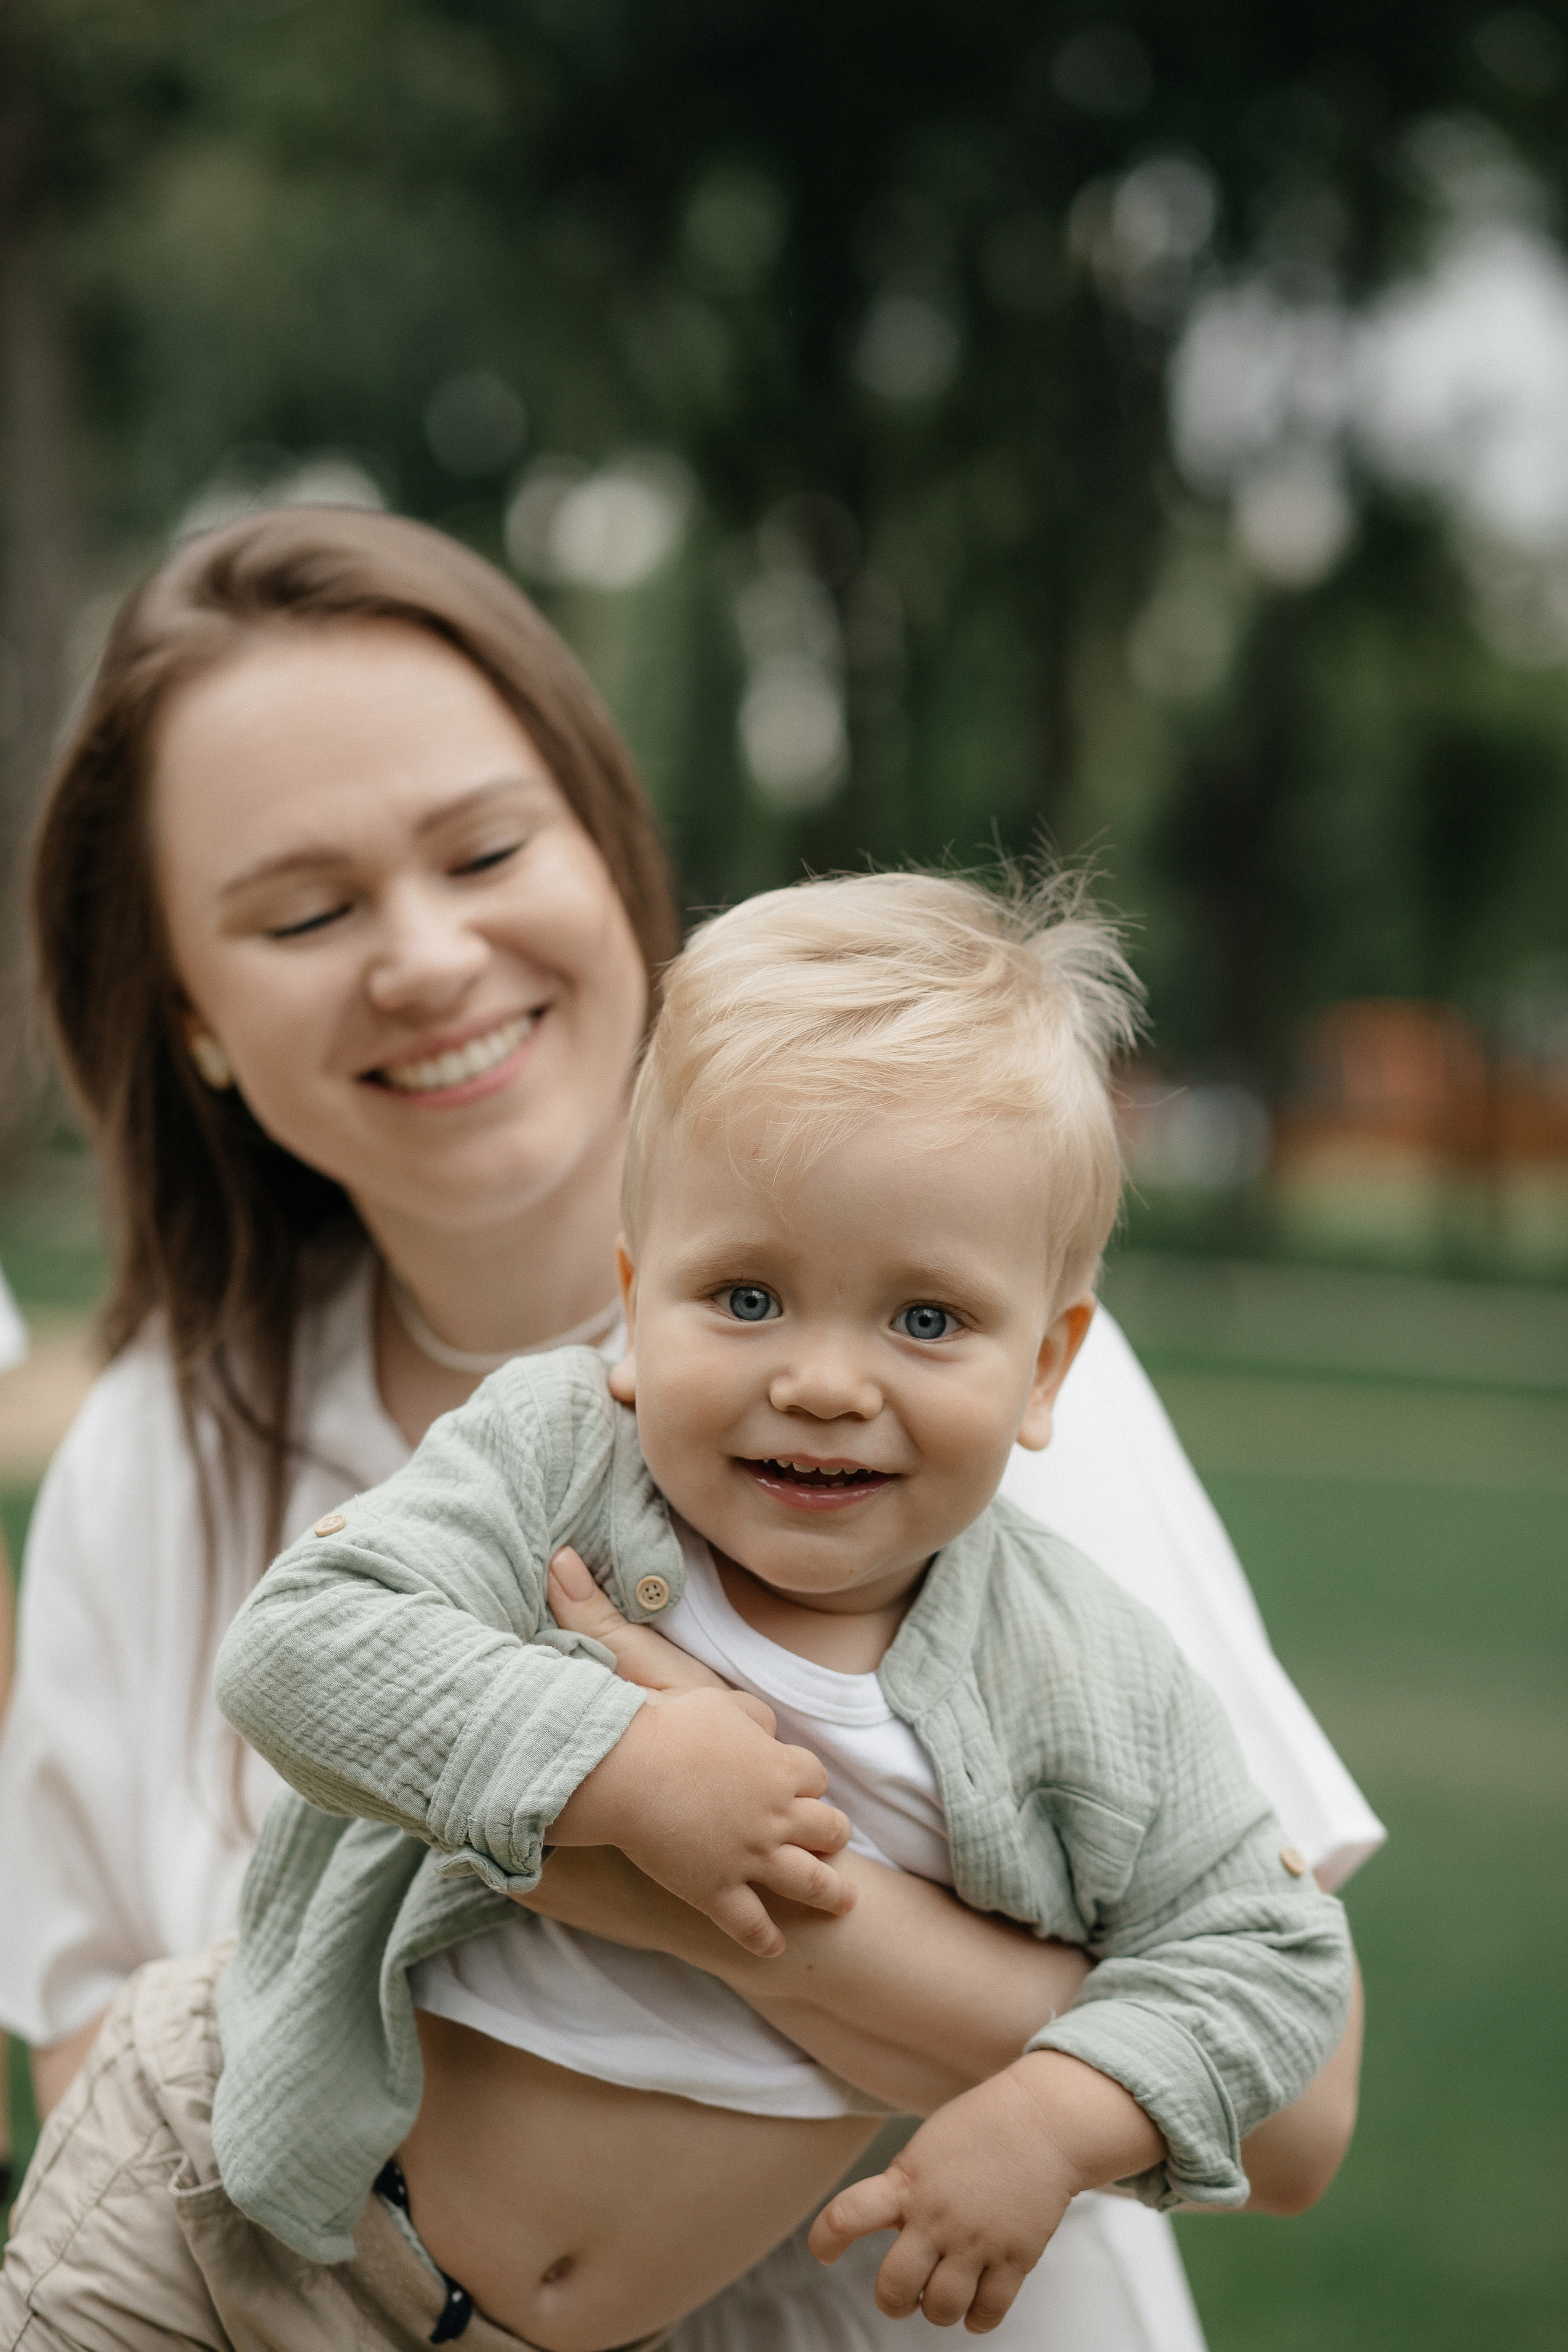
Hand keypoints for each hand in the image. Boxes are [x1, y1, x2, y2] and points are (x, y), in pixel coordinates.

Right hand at [548, 1561, 853, 1956]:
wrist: (637, 1775)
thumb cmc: (649, 1717)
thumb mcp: (640, 1657)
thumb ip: (605, 1614)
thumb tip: (564, 1556)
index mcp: (772, 1759)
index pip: (807, 1769)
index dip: (801, 1775)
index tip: (796, 1779)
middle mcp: (775, 1808)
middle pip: (824, 1822)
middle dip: (828, 1831)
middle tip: (831, 1839)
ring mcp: (752, 1854)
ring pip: (808, 1876)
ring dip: (824, 1888)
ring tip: (838, 1899)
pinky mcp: (722, 1892)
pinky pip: (752, 1923)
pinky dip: (765, 1937)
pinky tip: (773, 1947)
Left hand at [808, 2052, 1163, 2332]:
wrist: (1044, 2120)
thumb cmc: (982, 2126)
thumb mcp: (927, 2147)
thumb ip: (903, 2185)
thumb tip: (880, 2222)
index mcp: (908, 2181)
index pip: (848, 2215)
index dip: (825, 2240)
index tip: (823, 2252)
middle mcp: (937, 2216)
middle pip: (895, 2287)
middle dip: (892, 2301)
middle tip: (900, 2296)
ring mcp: (977, 2240)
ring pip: (941, 2309)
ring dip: (936, 2311)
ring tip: (942, 2296)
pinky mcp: (1015, 2258)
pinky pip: (988, 2313)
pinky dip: (978, 2319)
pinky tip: (976, 2304)